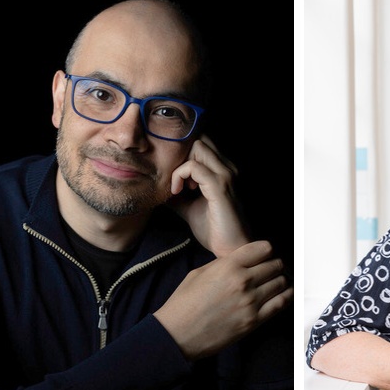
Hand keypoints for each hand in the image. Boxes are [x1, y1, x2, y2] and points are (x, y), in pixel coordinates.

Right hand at [155, 240, 290, 359]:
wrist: (177, 334)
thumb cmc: (183, 304)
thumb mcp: (198, 274)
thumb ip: (223, 264)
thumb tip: (240, 262)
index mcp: (228, 266)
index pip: (263, 248)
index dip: (265, 251)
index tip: (263, 256)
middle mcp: (243, 281)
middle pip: (275, 265)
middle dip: (274, 266)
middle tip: (270, 271)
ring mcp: (250, 302)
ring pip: (280, 283)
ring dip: (279, 281)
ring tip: (274, 284)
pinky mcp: (253, 321)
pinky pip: (280, 303)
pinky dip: (285, 296)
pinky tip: (283, 295)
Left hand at [169, 136, 248, 256]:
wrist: (232, 249)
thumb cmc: (215, 230)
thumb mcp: (190, 208)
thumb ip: (177, 196)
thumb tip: (158, 189)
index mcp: (222, 170)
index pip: (200, 144)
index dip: (182, 156)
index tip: (174, 179)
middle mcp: (226, 167)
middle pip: (198, 139)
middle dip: (180, 156)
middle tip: (174, 180)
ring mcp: (225, 174)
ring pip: (197, 147)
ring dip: (180, 164)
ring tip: (177, 187)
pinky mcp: (220, 186)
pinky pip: (193, 167)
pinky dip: (179, 176)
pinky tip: (177, 193)